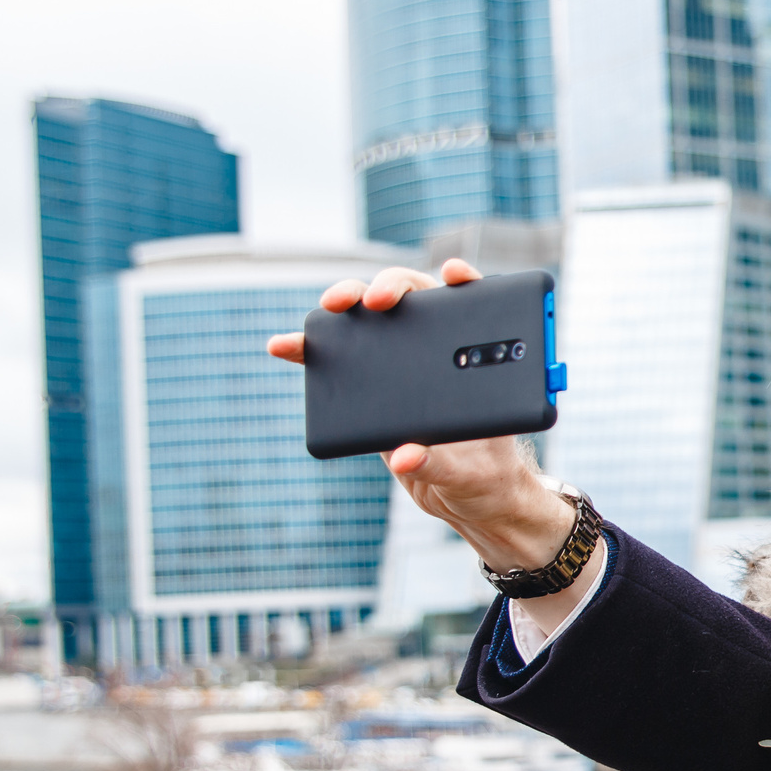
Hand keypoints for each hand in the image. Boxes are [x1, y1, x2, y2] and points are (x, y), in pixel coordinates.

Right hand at [265, 258, 573, 569]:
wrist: (467, 497)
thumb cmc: (485, 476)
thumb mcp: (469, 474)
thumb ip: (439, 465)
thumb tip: (403, 457)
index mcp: (478, 362)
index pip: (475, 307)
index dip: (465, 281)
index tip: (452, 273)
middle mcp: (440, 353)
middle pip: (414, 299)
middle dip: (391, 287)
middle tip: (376, 301)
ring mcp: (403, 366)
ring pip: (372, 320)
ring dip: (346, 304)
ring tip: (328, 307)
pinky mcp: (374, 388)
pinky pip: (340, 360)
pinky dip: (310, 349)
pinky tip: (285, 346)